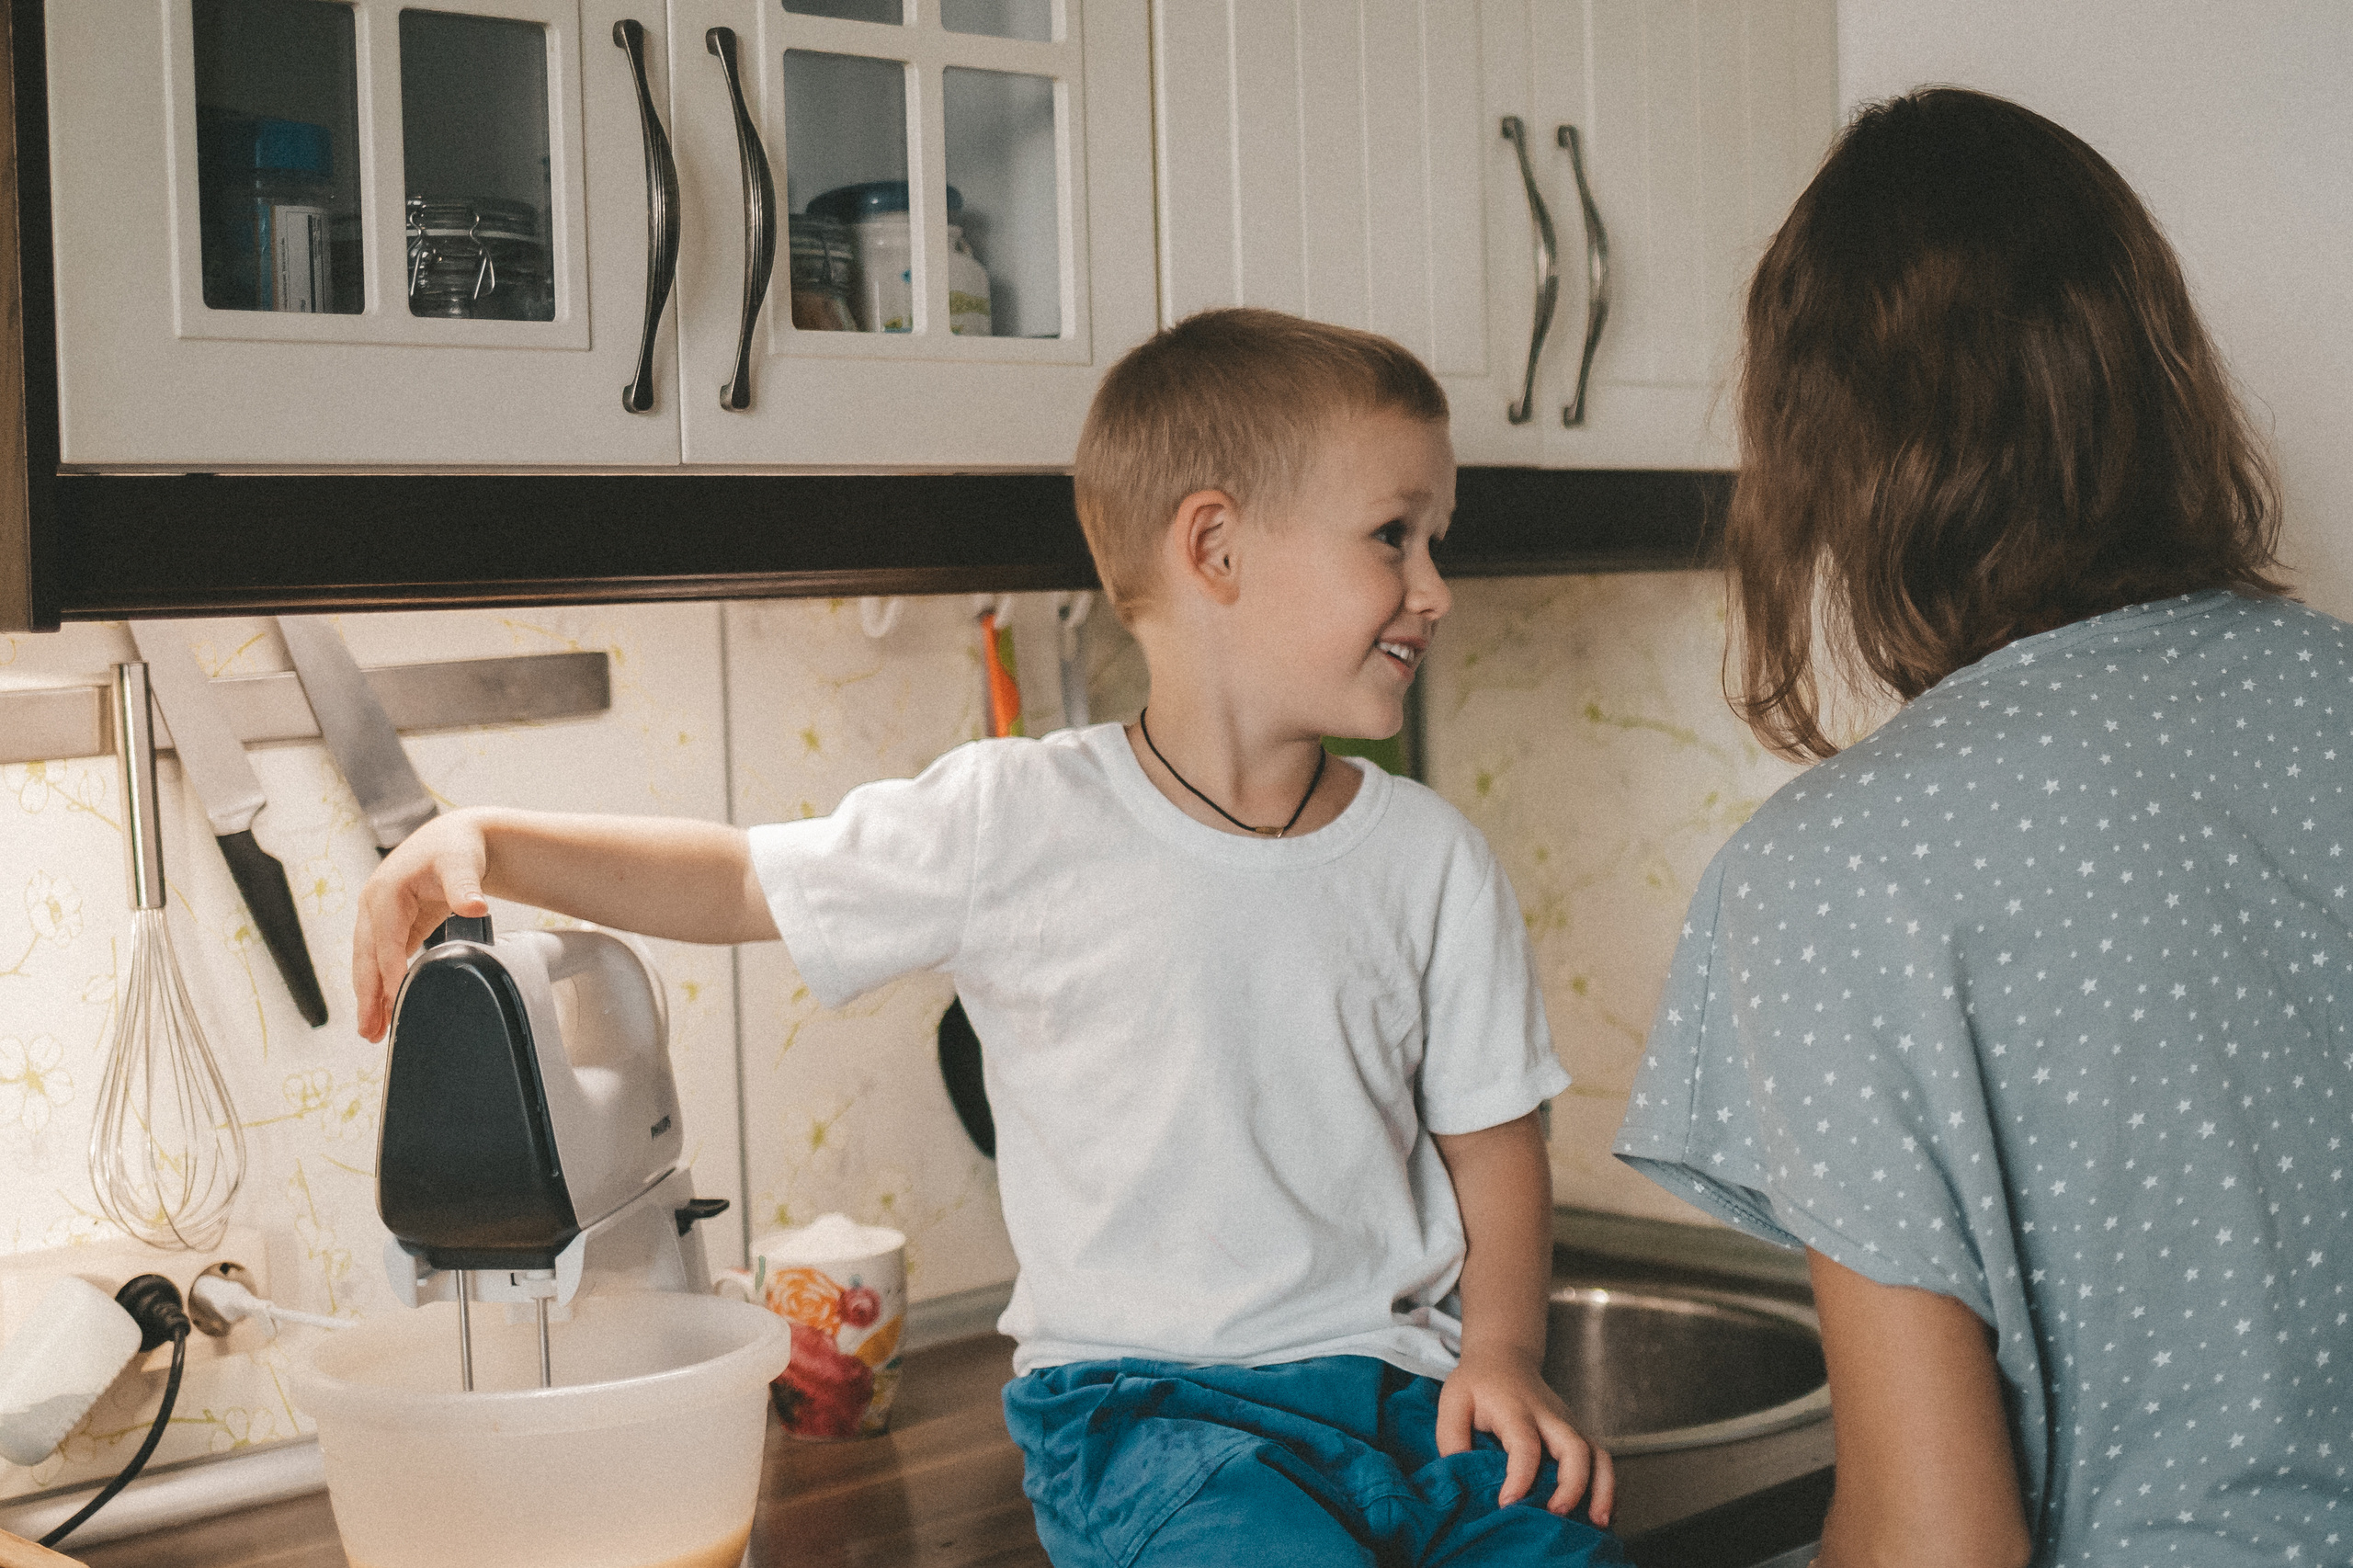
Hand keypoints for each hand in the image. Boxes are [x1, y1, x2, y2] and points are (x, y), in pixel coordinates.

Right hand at [351, 810, 492, 1042]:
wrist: (455, 838)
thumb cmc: (457, 848)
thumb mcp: (461, 863)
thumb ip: (465, 886)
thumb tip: (476, 905)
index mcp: (385, 891)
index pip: (385, 940)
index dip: (389, 972)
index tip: (394, 1001)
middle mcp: (374, 905)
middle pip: (367, 957)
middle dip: (367, 995)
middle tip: (369, 1032)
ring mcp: (379, 916)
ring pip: (370, 962)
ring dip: (370, 997)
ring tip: (372, 1033)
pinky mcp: (391, 926)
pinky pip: (383, 960)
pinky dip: (383, 985)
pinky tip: (387, 1009)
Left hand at [1436, 1345, 1613, 1525]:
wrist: (1504, 1358)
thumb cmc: (1477, 1385)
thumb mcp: (1452, 1403)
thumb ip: (1452, 1441)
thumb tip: (1461, 1482)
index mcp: (1515, 1410)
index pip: (1525, 1444)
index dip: (1520, 1476)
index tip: (1508, 1504)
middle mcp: (1550, 1417)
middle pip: (1574, 1448)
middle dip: (1572, 1485)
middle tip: (1557, 1514)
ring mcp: (1569, 1425)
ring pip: (1598, 1455)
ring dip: (1603, 1490)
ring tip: (1598, 1523)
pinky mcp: (1578, 1433)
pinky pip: (1602, 1461)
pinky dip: (1608, 1489)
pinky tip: (1603, 1516)